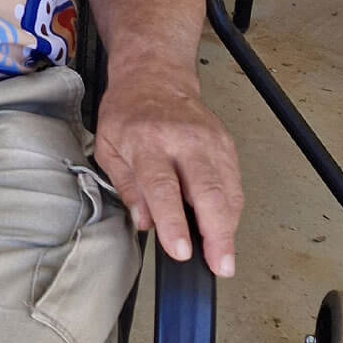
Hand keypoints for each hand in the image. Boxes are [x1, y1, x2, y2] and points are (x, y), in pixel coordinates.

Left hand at [94, 75, 242, 276]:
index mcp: (146, 141)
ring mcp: (210, 142)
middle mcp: (183, 141)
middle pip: (208, 191)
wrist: (155, 77)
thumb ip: (127, 187)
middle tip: (220, 265)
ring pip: (228, 190)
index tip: (181, 251)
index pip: (163, 187)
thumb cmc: (126, 114)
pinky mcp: (227, 144)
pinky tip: (224, 228)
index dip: (173, 222)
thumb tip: (145, 222)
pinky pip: (234, 183)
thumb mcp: (108, 147)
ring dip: (229, 227)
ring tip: (224, 257)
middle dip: (216, 233)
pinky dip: (232, 210)